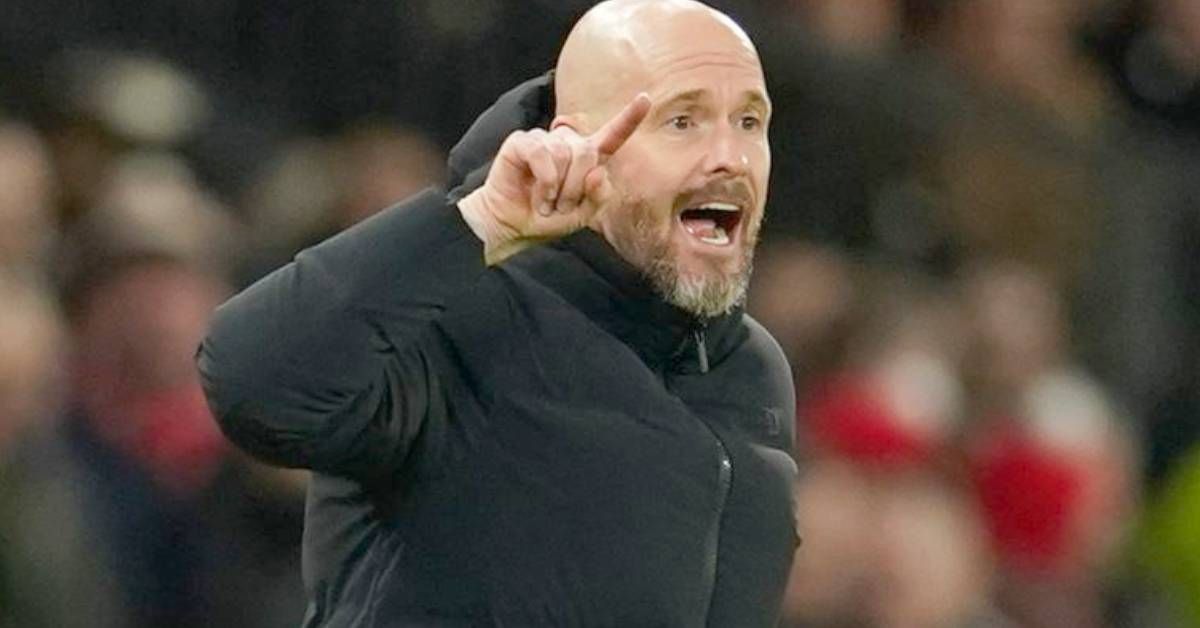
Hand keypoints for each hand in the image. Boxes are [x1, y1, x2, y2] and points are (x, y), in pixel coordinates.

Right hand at [458, 93, 650, 263]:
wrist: (511, 226)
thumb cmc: (547, 218)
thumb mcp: (582, 215)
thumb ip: (598, 196)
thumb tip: (598, 172)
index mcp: (587, 159)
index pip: (613, 135)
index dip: (629, 118)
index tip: (645, 99)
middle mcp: (567, 144)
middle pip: (588, 152)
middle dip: (577, 186)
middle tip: (561, 206)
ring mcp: (544, 140)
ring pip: (565, 153)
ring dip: (558, 187)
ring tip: (547, 201)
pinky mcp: (521, 142)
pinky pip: (542, 153)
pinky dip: (545, 178)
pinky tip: (538, 193)